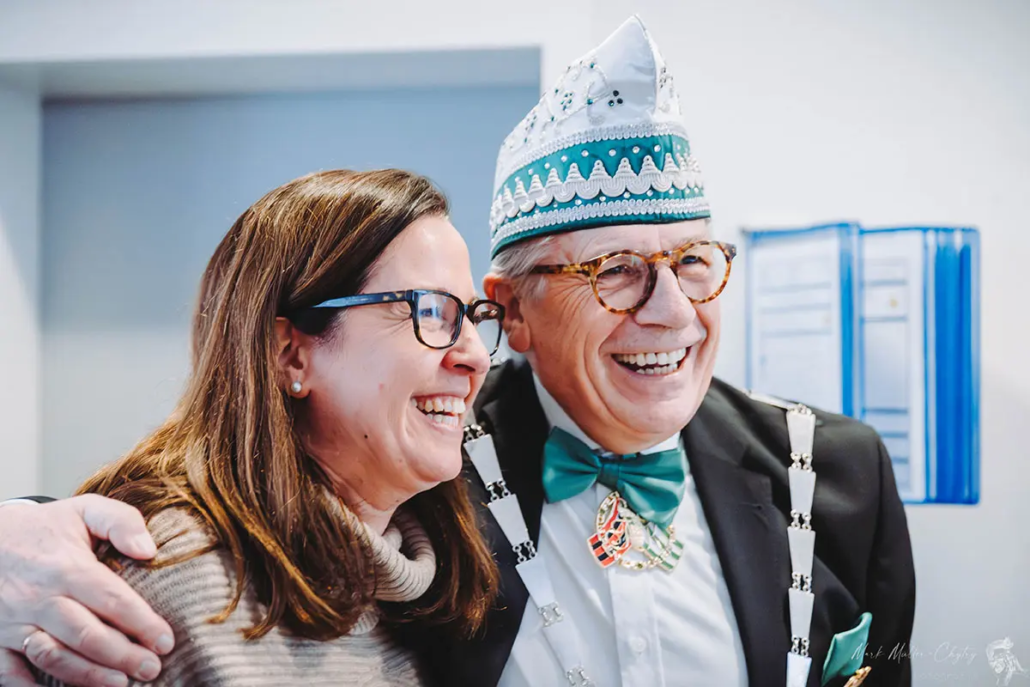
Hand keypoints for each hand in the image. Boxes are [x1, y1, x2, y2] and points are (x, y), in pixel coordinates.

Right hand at [0, 495, 174, 686]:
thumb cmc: (46, 528)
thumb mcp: (85, 510)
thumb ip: (121, 521)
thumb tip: (149, 549)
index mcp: (67, 567)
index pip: (111, 599)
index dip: (141, 623)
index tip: (166, 642)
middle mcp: (39, 597)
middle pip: (85, 634)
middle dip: (122, 656)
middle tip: (152, 669)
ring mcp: (14, 621)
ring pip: (52, 656)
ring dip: (86, 675)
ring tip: (119, 684)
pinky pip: (8, 672)